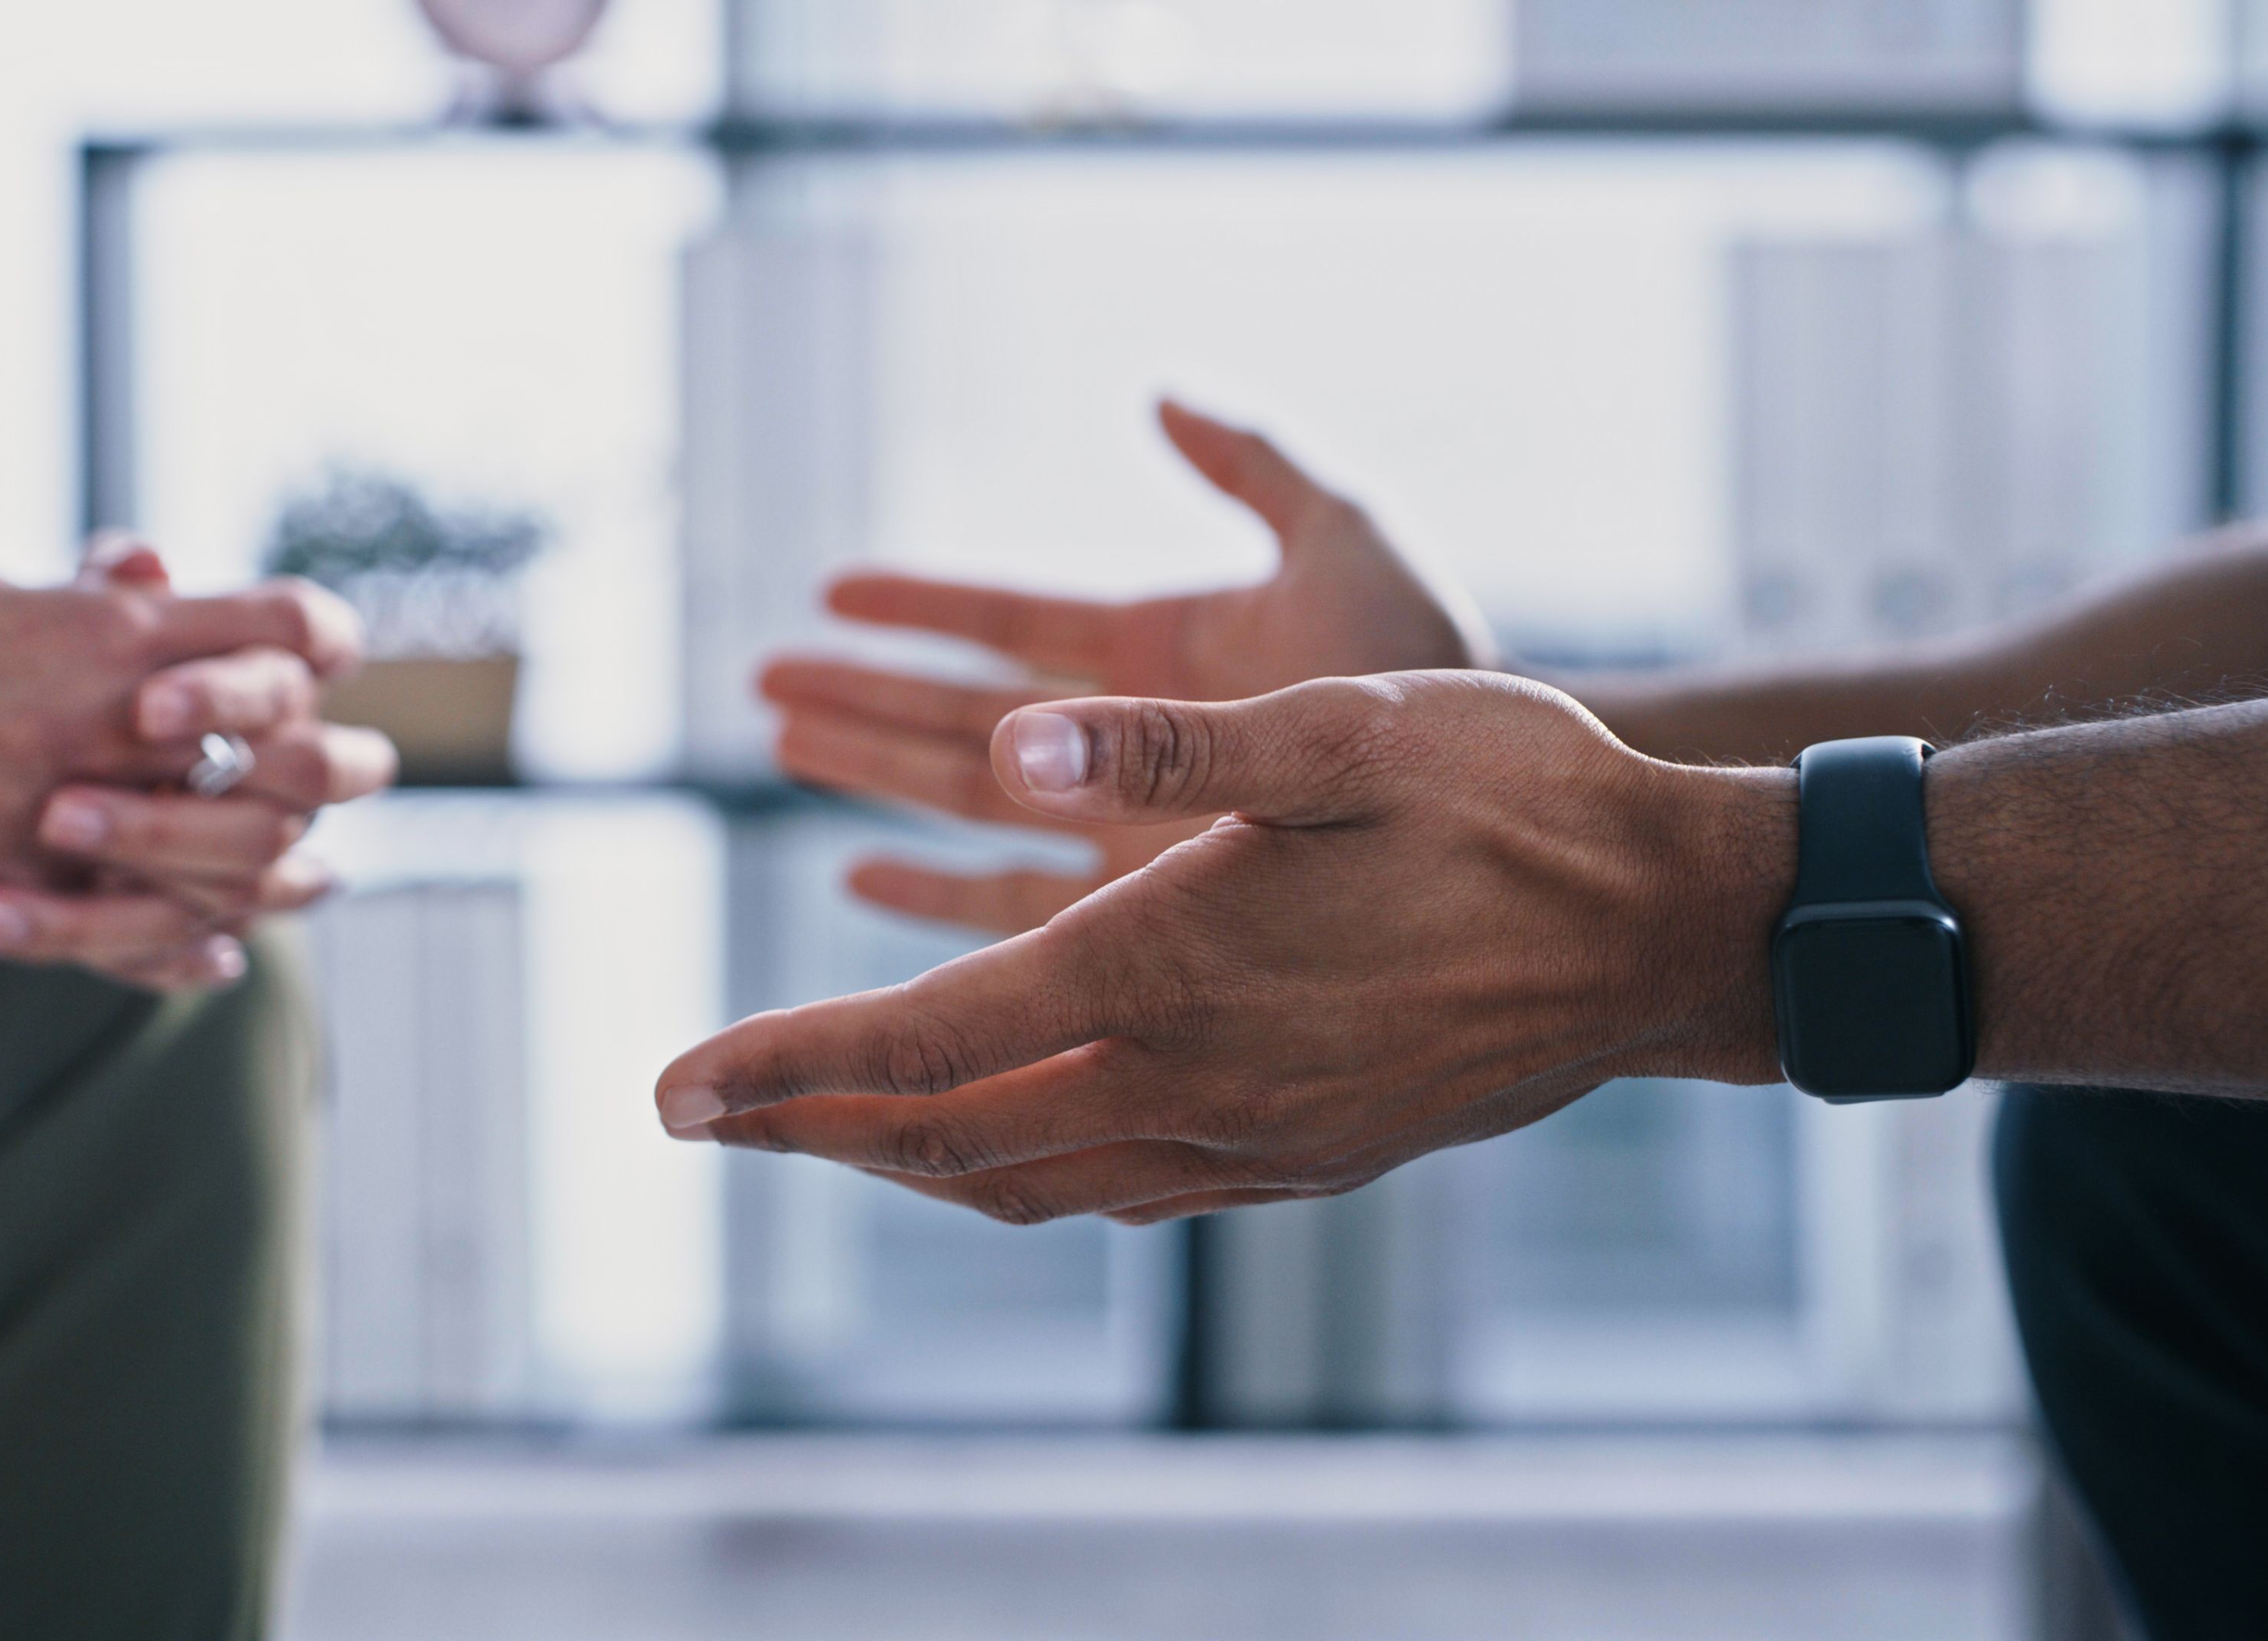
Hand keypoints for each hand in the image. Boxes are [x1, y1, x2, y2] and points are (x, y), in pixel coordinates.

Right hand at [0, 574, 384, 980]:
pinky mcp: (1, 881)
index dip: (317, 653)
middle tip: (312, 785)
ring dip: (270, 875)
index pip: (291, 633)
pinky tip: (211, 951)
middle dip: (316, 775)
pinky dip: (184, 949)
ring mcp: (56, 805)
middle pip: (285, 758)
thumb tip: (151, 570)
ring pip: (228, 862)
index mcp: (110, 627)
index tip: (306, 672)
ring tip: (292, 882)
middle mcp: (105, 716)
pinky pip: (130, 936)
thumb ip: (85, 600)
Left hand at [656, 673, 1791, 1225]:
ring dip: (899, 1157)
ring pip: (1021, 1182)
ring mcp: (1249, 1143)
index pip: (925, 1047)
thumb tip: (1013, 725)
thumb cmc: (1517, 801)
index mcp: (1170, 971)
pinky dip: (1011, 1172)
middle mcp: (1192, 1084)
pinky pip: (1112, 1192)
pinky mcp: (1299, 1162)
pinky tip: (987, 1140)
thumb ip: (1165, 739)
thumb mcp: (1344, 725)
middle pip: (945, 1138)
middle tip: (692, 1113)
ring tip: (806, 1124)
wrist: (1672, 932)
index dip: (781, 1065)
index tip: (667, 1088)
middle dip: (804, 1126)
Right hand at [763, 399, 1494, 934]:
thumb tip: (1159, 395)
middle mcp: (1131, 739)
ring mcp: (1132, 824)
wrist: (1504, 798)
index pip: (1011, 620)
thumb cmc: (1433, 665)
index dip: (922, 603)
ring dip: (873, 769)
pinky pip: (1017, 904)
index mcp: (1161, 649)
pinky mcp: (1144, 907)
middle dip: (863, 694)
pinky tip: (862, 875)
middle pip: (963, 713)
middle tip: (763, 680)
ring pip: (969, 796)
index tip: (831, 590)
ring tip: (785, 740)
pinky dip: (937, 891)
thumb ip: (1250, 461)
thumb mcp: (1341, 534)